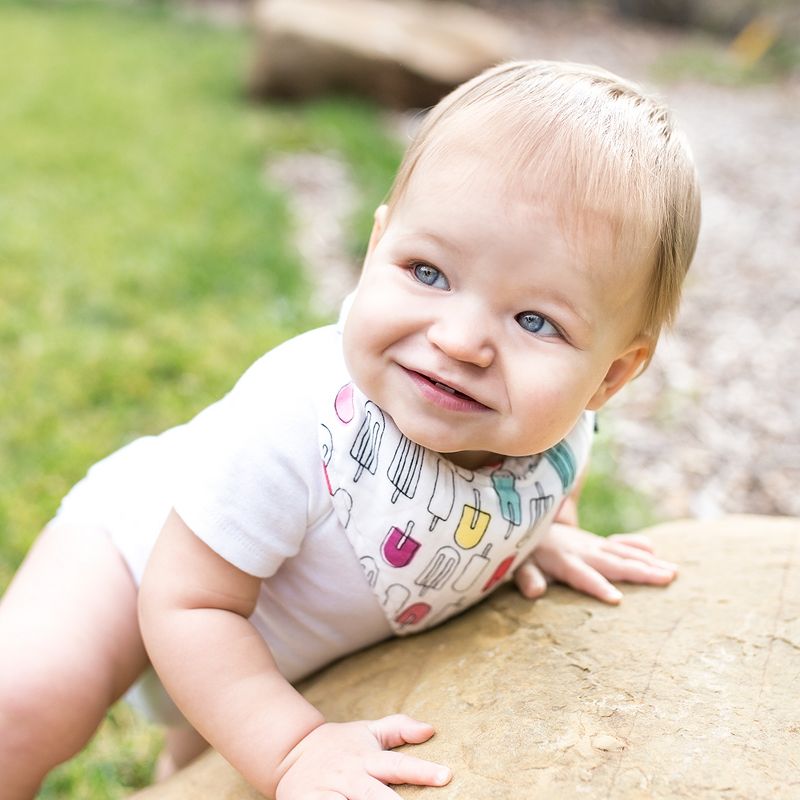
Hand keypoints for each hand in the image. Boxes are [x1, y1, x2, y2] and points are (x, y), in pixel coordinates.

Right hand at [275, 714, 450, 798]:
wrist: (290, 751)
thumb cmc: (340, 744)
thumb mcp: (368, 731)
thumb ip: (399, 728)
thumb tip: (430, 729)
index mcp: (366, 758)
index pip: (398, 764)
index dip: (421, 771)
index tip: (445, 775)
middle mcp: (349, 776)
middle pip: (374, 795)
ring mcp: (329, 792)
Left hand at [514, 523, 677, 604]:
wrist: (527, 523)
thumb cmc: (524, 553)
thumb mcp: (519, 566)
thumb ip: (527, 578)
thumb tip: (535, 591)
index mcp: (564, 561)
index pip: (583, 576)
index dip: (599, 587)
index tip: (618, 600)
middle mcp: (583, 551)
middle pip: (614, 563)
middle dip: (640, 572)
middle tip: (668, 579)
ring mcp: (592, 544)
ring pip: (623, 553)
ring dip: (648, 562)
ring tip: (673, 572)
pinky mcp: (597, 542)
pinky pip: (620, 543)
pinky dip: (636, 545)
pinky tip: (655, 550)